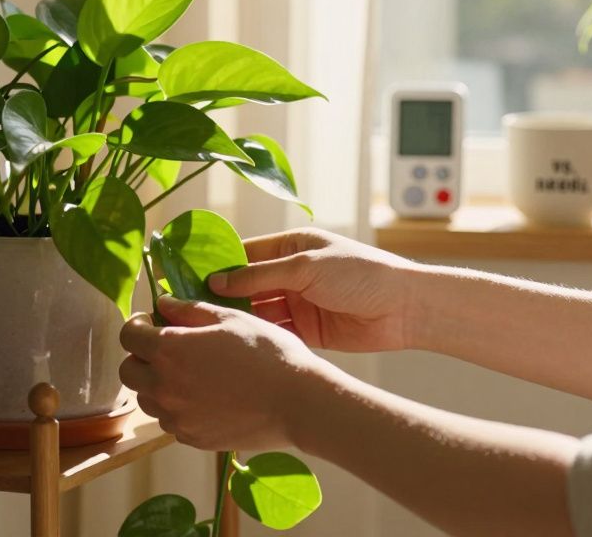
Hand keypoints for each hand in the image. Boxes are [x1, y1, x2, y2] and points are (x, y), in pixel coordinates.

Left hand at [118, 296, 331, 450]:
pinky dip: (177, 408)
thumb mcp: (230, 318)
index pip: (128, 336)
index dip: (138, 325)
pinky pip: (170, 421)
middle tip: (169, 348)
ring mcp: (176, 417)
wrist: (297, 402)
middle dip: (141, 356)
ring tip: (189, 374)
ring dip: (157, 383)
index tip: (154, 322)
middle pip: (129, 371)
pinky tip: (206, 397)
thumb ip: (190, 310)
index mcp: (169, 350)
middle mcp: (164, 386)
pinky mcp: (192, 438)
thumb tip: (163, 304)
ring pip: (147, 399)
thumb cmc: (267, 353)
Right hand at [207, 228, 419, 352]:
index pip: (245, 253)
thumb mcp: (306, 266)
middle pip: (247, 285)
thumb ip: (261, 275)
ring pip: (258, 311)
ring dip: (237, 319)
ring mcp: (298, 302)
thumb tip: (218, 281)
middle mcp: (291, 274)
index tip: (187, 278)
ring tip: (205, 330)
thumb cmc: (361, 273)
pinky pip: (274, 331)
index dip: (218, 265)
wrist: (404, 308)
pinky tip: (234, 344)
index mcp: (292, 246)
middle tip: (188, 311)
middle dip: (222, 296)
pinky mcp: (307, 330)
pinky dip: (257, 336)